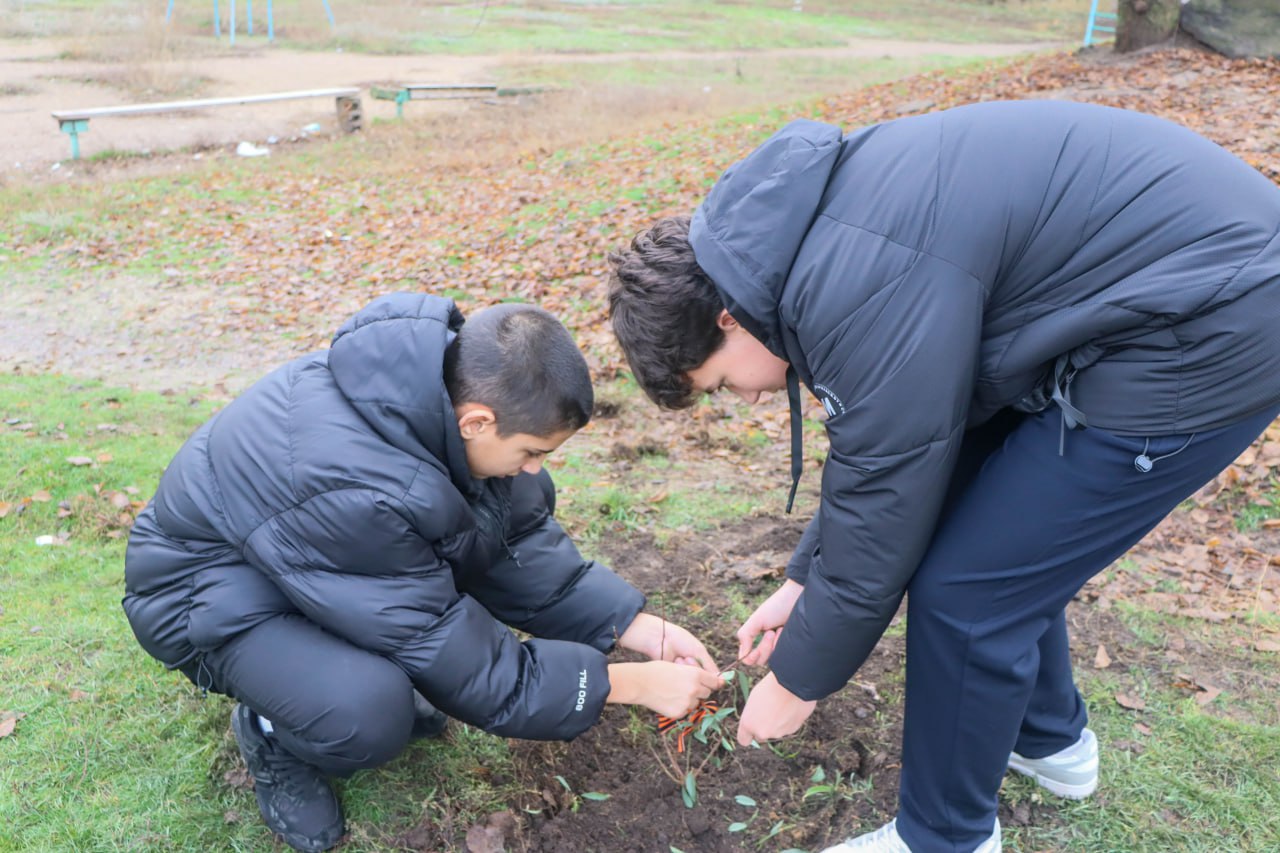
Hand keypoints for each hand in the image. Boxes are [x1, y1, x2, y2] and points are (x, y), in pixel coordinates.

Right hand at [607, 661, 724, 717]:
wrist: (640, 683)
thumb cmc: (657, 670)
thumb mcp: (679, 667)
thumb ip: (694, 674)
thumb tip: (705, 681)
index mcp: (696, 674)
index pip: (714, 681)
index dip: (713, 683)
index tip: (715, 685)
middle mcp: (695, 689)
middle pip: (707, 693)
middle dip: (700, 691)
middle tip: (686, 688)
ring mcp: (688, 702)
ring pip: (697, 704)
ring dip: (691, 700)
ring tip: (675, 694)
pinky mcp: (680, 713)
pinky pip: (686, 712)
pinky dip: (681, 708)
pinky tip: (669, 701)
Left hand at [617, 612, 719, 673]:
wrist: (661, 638)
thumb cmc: (681, 640)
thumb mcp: (699, 650)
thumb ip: (710, 665)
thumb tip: (721, 682)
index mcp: (700, 662)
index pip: (710, 676)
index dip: (711, 677)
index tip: (711, 677)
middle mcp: (692, 670)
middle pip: (701, 679)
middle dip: (696, 667)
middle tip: (688, 657)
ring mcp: (683, 675)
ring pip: (692, 680)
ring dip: (687, 668)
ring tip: (680, 657)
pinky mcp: (673, 677)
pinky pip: (682, 680)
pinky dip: (680, 670)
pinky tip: (675, 660)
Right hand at [735, 579, 802, 665]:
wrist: (798, 598)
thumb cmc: (777, 607)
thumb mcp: (756, 620)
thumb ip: (745, 636)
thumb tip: (742, 658)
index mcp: (754, 638)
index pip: (748, 659)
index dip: (750, 658)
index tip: (755, 651)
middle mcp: (766, 644)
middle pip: (759, 661)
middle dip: (765, 648)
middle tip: (771, 631)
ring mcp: (779, 647)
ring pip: (772, 661)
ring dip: (774, 646)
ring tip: (780, 629)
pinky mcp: (791, 648)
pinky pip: (784, 658)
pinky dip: (783, 646)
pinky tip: (785, 632)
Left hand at [736, 672, 815, 745]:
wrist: (793, 684)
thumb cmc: (771, 687)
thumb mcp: (754, 699)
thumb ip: (753, 715)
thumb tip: (758, 720)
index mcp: (748, 724)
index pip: (743, 740)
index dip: (747, 734)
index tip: (752, 726)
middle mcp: (762, 732)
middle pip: (760, 736)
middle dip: (763, 727)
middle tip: (768, 711)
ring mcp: (778, 733)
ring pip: (775, 731)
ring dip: (777, 723)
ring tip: (781, 704)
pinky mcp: (792, 730)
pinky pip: (787, 727)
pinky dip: (788, 720)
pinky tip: (790, 706)